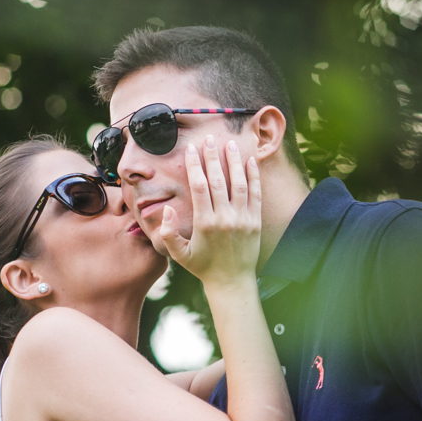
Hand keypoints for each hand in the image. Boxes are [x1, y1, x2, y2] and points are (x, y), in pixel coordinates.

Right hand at [158, 136, 260, 287]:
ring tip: (229, 143)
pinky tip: (250, 160)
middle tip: (209, 138)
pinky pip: (255, 194)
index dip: (195, 165)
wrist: (232, 281)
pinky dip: (254, 176)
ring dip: (234, 161)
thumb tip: (165, 210)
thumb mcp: (179, 255)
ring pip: (239, 183)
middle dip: (213, 157)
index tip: (191, 149)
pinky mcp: (255, 221)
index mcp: (205, 223)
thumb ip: (168, 233)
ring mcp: (243, 219)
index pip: (199, 187)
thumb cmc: (202, 266)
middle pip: (219, 180)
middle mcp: (225, 218)